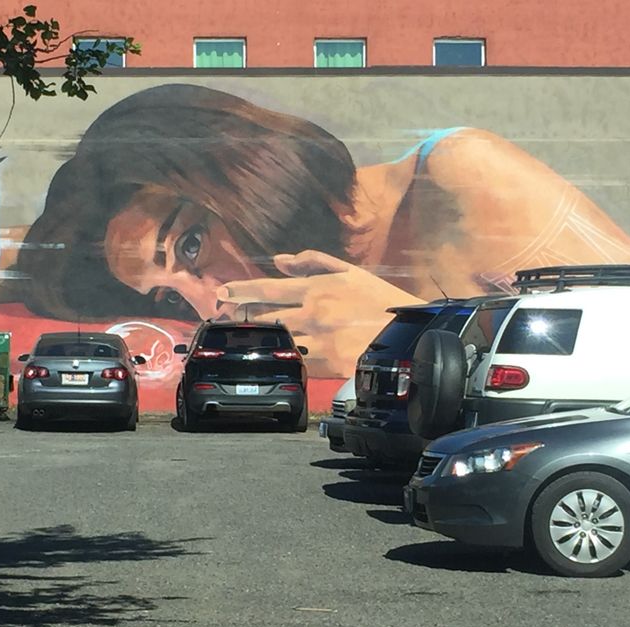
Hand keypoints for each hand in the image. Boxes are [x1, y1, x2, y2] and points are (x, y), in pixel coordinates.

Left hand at [217, 251, 418, 376]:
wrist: (406, 335)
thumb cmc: (380, 302)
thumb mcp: (350, 272)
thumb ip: (313, 261)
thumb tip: (280, 260)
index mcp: (318, 287)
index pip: (269, 287)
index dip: (241, 290)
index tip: (223, 292)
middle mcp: (313, 311)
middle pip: (265, 314)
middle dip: (241, 315)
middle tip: (224, 316)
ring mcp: (317, 338)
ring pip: (275, 338)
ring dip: (255, 337)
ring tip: (240, 335)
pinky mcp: (325, 362)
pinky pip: (293, 359)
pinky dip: (279, 356)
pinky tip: (268, 355)